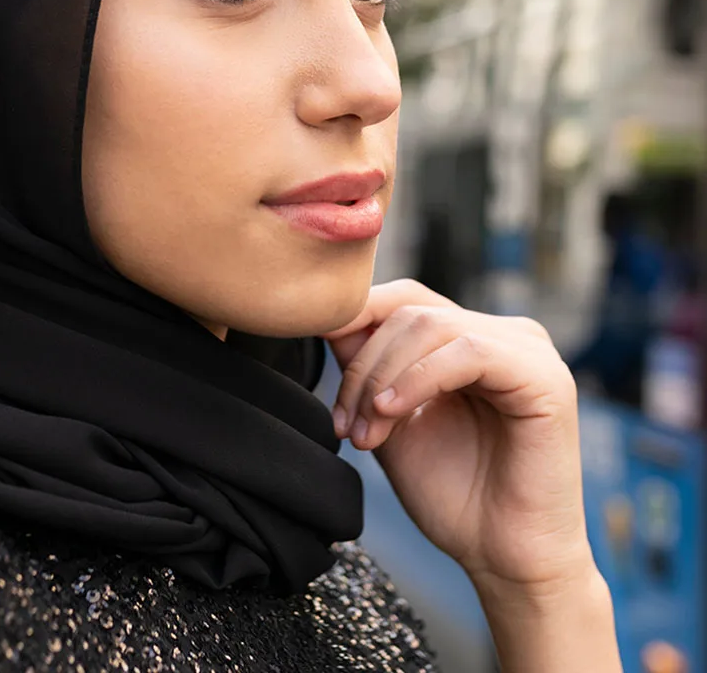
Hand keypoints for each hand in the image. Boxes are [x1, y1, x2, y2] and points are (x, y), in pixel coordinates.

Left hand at [324, 279, 593, 591]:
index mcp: (472, 338)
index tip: (316, 356)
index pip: (404, 299)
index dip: (355, 320)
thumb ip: (367, 366)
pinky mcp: (544, 377)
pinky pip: (468, 352)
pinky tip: (391, 411)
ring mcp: (528, 351)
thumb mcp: (391, 416)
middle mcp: (504, 334)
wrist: (503, 560)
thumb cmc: (453, 494)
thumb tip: (330, 318)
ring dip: (382, 378)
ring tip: (366, 432)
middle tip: (344, 424)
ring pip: (431, 325)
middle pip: (410, 311)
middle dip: (364, 365)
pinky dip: (418, 378)